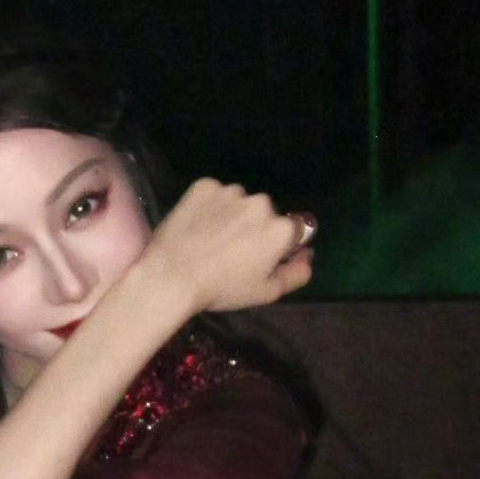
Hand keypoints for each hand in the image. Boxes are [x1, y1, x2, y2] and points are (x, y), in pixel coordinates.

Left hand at [134, 180, 313, 318]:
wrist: (172, 275)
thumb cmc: (222, 289)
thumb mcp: (266, 292)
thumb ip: (296, 273)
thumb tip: (308, 256)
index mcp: (281, 228)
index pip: (295, 229)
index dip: (281, 244)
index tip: (261, 256)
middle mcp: (261, 203)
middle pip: (265, 214)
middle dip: (255, 228)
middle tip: (232, 251)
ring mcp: (231, 192)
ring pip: (239, 202)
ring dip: (232, 215)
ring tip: (211, 239)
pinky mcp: (203, 186)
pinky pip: (213, 195)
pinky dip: (208, 207)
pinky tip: (196, 226)